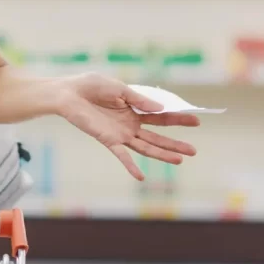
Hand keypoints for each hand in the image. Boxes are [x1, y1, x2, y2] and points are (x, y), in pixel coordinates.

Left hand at [56, 73, 199, 180]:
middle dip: (175, 142)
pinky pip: (121, 155)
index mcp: (134, 109)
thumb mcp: (118, 88)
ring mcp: (120, 133)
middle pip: (157, 136)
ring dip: (162, 154)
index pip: (161, 115)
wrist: (67, 93)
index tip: (197, 119)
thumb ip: (138, 99)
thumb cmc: (90, 86)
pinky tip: (141, 177)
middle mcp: (130, 124)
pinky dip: (130, 166)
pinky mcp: (107, 139)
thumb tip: (160, 108)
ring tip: (180, 160)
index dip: (178, 118)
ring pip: (145, 146)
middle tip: (194, 150)